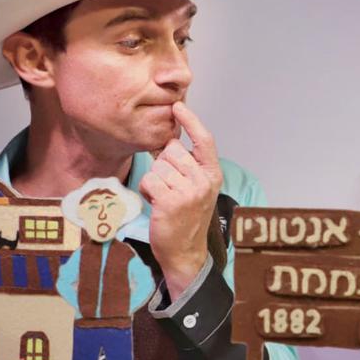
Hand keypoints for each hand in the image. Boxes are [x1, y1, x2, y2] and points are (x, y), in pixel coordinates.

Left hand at [138, 101, 222, 299]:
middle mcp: (203, 181)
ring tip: (164, 198)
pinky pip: (149, 180)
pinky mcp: (170, 201)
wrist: (185, 253)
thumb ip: (188, 165)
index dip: (190, 121)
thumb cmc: (187, 218)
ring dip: (154, 180)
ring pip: (158, 166)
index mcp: (212, 174)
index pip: (204, 140)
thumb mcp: (196, 189)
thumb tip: (168, 140)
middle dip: (164, 164)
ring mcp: (189, 191)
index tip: (177, 107)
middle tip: (169, 186)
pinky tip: (156, 203)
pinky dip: (147, 190)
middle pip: (172, 151)